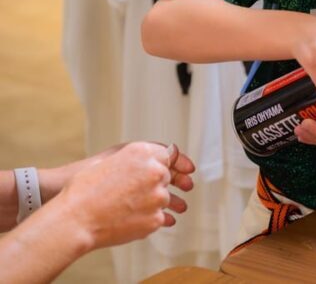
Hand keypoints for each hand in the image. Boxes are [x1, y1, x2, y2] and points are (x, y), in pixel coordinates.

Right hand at [54, 142, 194, 249]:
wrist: (75, 219)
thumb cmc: (82, 191)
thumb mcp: (107, 161)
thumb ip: (132, 160)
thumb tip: (148, 163)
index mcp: (142, 153)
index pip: (168, 155)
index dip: (173, 163)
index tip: (182, 170)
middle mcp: (154, 172)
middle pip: (166, 177)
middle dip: (155, 185)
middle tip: (139, 194)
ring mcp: (157, 196)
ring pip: (163, 198)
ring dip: (152, 203)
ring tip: (132, 209)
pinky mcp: (156, 218)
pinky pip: (160, 218)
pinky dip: (149, 219)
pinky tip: (133, 220)